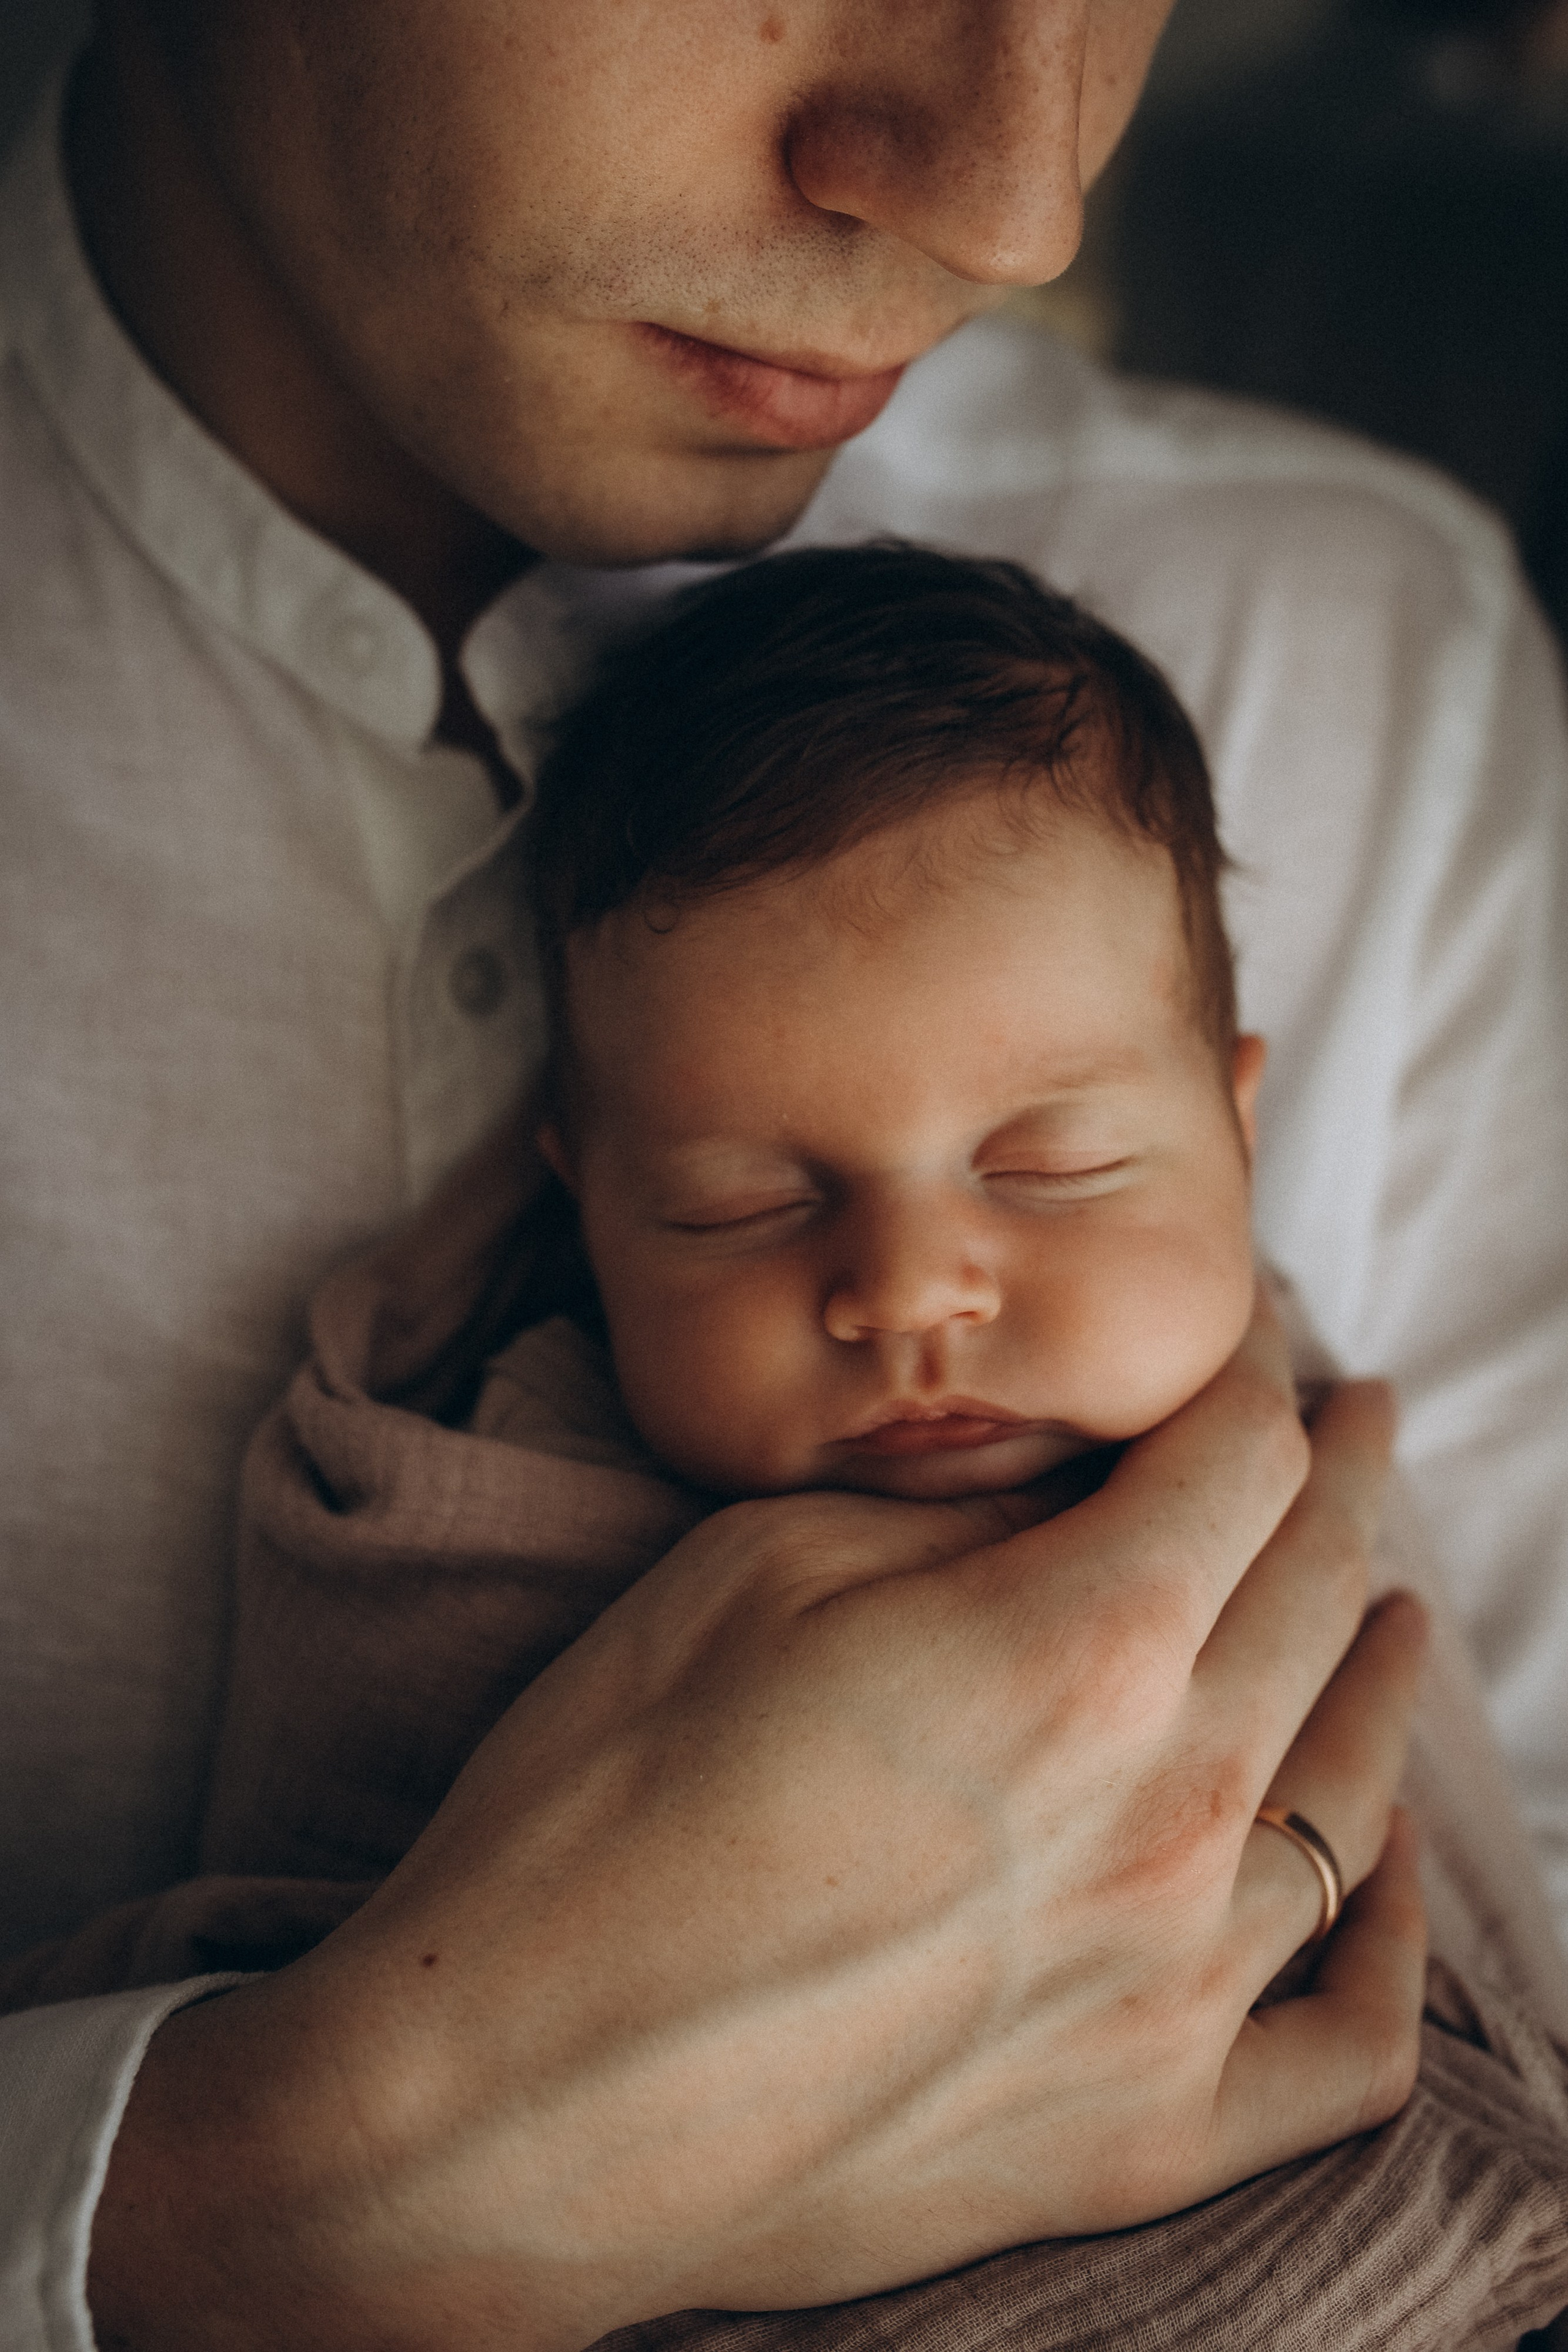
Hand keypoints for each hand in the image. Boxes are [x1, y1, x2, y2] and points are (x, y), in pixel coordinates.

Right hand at [89, 1299, 1426, 2349]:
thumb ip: (954, 1524)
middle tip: (1357, 1423)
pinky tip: (1385, 1867)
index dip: (1256, 1376)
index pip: (1237, 1461)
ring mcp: (1172, 1992)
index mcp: (1079, 1648)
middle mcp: (1166, 1814)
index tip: (1256, 1345)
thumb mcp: (757, 1572)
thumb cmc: (600, 1803)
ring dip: (1380, 1672)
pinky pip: (1348, 2045)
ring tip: (1386, 1607)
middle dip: (1344, 1482)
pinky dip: (1393, 1942)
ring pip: (1355, 1798)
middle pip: (1318, 1596)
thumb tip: (1064, 1503)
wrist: (510, 2096)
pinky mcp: (1142, 2134)